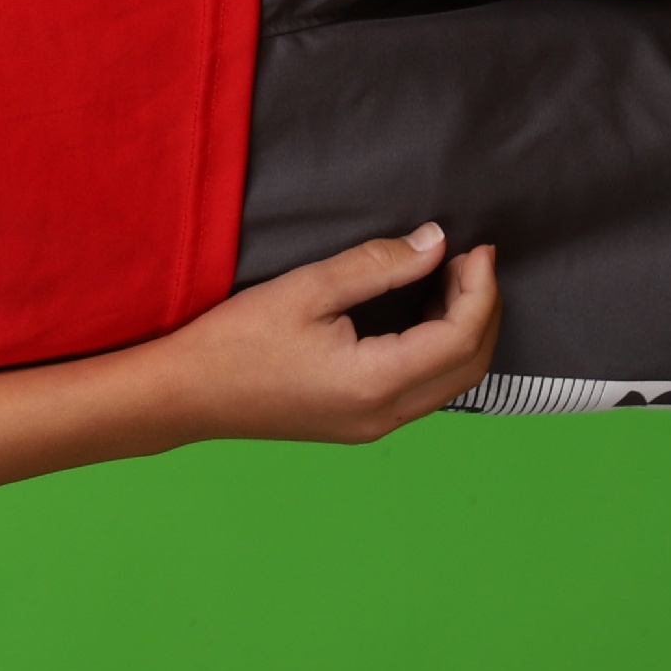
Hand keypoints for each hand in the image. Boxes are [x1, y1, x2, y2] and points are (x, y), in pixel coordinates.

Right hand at [151, 225, 500, 444]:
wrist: (187, 395)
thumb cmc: (236, 340)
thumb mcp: (306, 288)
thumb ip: (378, 265)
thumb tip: (435, 242)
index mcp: (375, 383)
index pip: (460, 337)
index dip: (479, 289)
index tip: (476, 247)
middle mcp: (385, 416)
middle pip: (470, 366)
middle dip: (483, 309)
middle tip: (469, 259)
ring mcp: (374, 427)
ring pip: (453, 382)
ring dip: (465, 330)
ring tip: (449, 279)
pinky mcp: (361, 424)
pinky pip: (425, 390)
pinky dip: (440, 350)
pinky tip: (422, 313)